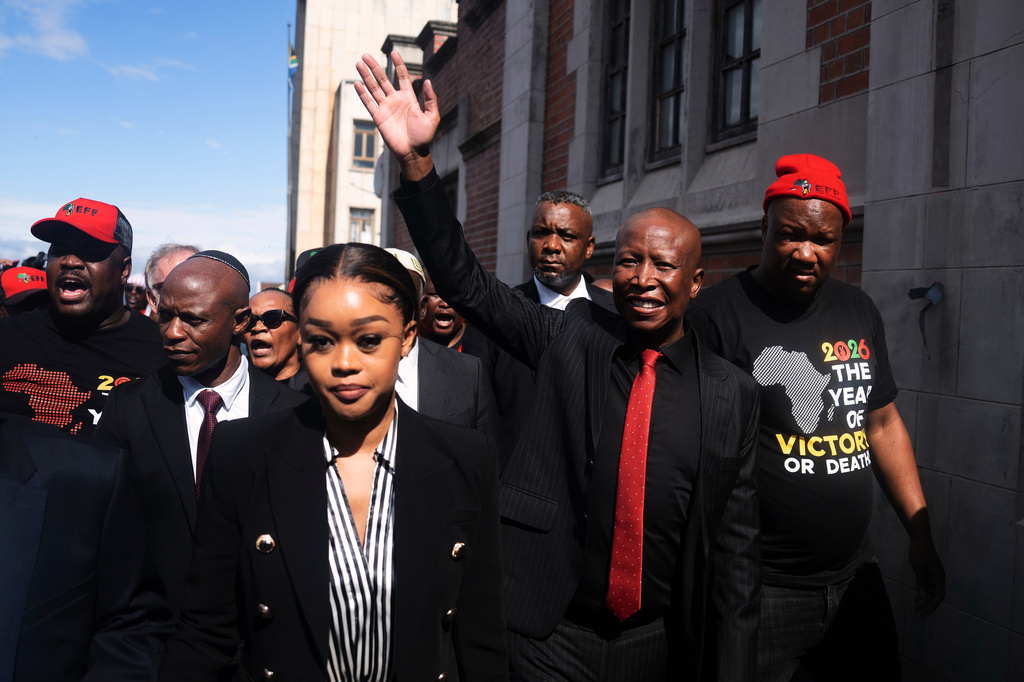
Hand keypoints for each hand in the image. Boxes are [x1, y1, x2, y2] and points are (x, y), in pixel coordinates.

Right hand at [354, 51, 438, 180]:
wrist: (413, 152)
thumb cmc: (424, 136)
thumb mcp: (432, 117)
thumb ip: (430, 99)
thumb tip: (428, 81)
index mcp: (408, 98)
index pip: (401, 76)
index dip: (398, 64)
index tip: (393, 52)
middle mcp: (395, 100)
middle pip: (383, 79)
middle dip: (375, 67)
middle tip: (365, 55)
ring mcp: (386, 108)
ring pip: (373, 88)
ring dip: (366, 76)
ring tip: (359, 63)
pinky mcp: (378, 117)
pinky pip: (369, 103)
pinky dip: (362, 94)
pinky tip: (357, 83)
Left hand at [908, 533, 944, 615]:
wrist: (919, 538)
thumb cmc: (920, 550)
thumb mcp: (919, 566)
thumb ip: (921, 581)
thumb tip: (923, 596)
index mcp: (939, 576)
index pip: (939, 594)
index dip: (934, 604)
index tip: (928, 612)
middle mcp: (937, 577)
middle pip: (935, 595)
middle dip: (928, 605)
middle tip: (920, 614)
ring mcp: (932, 575)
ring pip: (930, 591)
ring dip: (924, 600)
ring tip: (917, 609)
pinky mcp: (926, 573)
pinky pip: (925, 586)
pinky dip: (921, 592)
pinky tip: (916, 599)